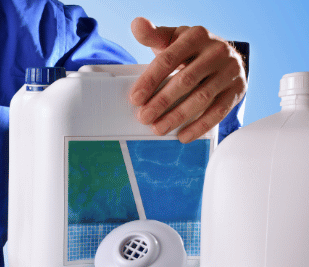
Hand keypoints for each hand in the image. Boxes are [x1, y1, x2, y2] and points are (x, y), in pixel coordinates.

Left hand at [129, 17, 246, 142]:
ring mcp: (230, 71)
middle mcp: (217, 51)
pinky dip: (199, 126)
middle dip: (161, 102)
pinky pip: (219, 111)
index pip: (168, 59)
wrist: (223, 55)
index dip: (150, 81)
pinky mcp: (238, 89)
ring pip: (202, 98)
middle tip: (144, 117)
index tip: (135, 98)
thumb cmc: (190, 49)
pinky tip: (183, 135)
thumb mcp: (172, 38)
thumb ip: (153, 35)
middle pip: (185, 80)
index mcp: (196, 36)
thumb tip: (137, 24)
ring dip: (177, 117)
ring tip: (158, 128)